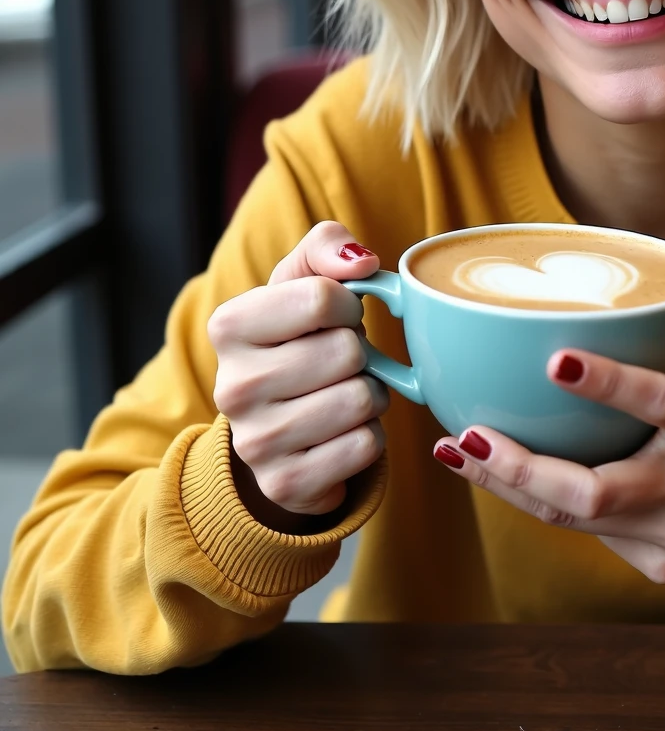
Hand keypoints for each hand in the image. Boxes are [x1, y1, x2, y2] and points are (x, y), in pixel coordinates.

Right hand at [208, 222, 390, 528]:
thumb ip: (328, 246)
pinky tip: (340, 433)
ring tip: (341, 394)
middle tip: (338, 363)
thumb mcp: (301, 281)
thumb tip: (363, 260)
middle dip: (360, 354)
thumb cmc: (297, 339)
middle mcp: (232, 387)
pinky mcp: (286, 484)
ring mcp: (255, 443)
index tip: (337, 316)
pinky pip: (365, 446)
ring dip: (369, 395)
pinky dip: (368, 436)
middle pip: (346, 352)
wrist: (273, 427)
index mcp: (229, 326)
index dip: (347, 304)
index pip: (321, 298)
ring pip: (359, 400)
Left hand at [431, 224, 664, 582]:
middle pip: (597, 490)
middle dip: (522, 465)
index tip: (556, 361)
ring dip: (510, 486)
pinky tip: (506, 473)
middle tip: (467, 432)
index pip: (663, 401)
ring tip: (456, 452)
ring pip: (577, 520)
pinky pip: (591, 536)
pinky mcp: (661, 565)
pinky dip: (547, 504)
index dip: (610, 384)